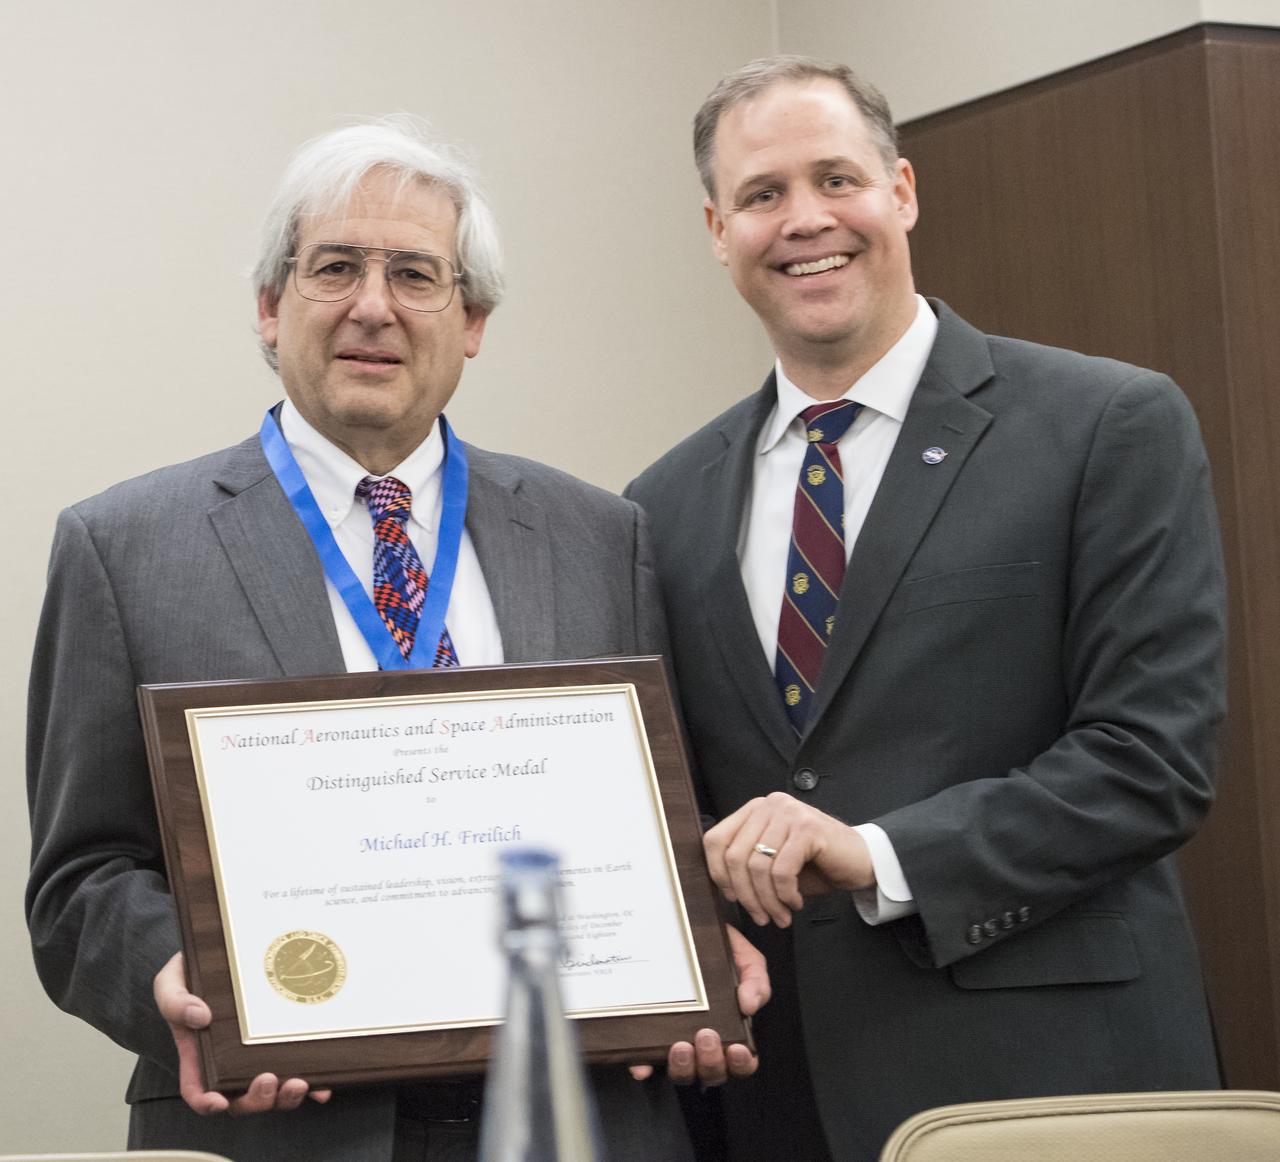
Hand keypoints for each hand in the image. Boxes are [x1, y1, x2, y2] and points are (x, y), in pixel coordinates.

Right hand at [155, 951, 331, 1114]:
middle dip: (256, 1100)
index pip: (198, 1089)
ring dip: (285, 1097)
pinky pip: (298, 1070)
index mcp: (199, 1053)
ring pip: (271, 1091)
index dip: (207, 1102)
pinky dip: (312, 1086)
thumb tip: (199, 1016)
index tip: (218, 1101)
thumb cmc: (191, 972)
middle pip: (240, 1098)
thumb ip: (175, 1001)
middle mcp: (228, 1061)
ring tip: (298, 1083)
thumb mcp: (171, 982)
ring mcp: (256, 1053)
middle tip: (268, 1081)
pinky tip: (323, 1087)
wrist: (222, 953)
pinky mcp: (281, 1041)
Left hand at [630, 925, 769, 1084]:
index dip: (741, 1063)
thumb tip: (750, 1005)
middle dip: (711, 1062)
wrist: (689, 930)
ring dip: (682, 1067)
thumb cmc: (721, 950)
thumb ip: (756, 981)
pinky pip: (645, 1060)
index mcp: (732, 1029)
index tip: (736, 1048)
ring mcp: (677, 1042)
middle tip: (706, 1035)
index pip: (740, 1061)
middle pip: (711, 1073)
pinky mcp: (651, 1037)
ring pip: (682, 1073)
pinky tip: (643, 1063)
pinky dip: (644, 1065)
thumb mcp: (747, 960)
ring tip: (680, 1045)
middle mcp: (704, 1042)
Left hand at [703, 792, 873, 926]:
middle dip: (745, 895)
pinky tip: (794, 902)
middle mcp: (769, 805)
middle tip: (760, 917)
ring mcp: (789, 813)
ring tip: (779, 915)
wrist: (862, 860)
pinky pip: (782, 871)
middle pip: (734, 856)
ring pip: (757, 866)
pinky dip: (785, 895)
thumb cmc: (816, 864)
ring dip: (767, 900)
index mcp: (754, 810)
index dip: (718, 873)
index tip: (732, 898)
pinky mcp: (809, 828)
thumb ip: (747, 863)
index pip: (715, 839)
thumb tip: (722, 887)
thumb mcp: (773, 861)